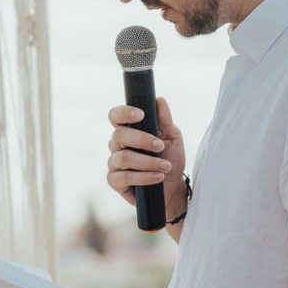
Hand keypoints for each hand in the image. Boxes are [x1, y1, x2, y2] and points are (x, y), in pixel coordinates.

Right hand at [107, 97, 186, 218]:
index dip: (124, 112)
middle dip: (142, 140)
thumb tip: (159, 100)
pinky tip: (158, 177)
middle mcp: (117, 145)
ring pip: (123, 157)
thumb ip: (165, 120)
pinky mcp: (115, 181)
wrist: (173, 187)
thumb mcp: (173, 137)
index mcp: (128, 130)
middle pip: (118, 135)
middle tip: (160, 146)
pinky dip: (144, 177)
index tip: (141, 114)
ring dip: (147, 162)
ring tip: (165, 166)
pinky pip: (124, 177)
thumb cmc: (170, 158)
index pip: (115, 116)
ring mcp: (114, 163)